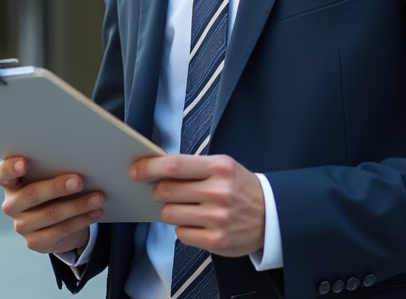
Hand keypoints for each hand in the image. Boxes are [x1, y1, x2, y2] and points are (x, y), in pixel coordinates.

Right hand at [0, 156, 103, 253]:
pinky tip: (95, 212)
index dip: (9, 168)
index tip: (24, 162)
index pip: (0, 174)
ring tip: (98, 197)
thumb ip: (53, 167)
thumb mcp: (49, 176)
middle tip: (79, 180)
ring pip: (50, 214)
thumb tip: (79, 158)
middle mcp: (11, 204)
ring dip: (78, 205)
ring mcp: (21, 225)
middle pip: (31, 194)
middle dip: (56, 187)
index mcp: (10, 182)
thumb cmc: (52, 187)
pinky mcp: (35, 242)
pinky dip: (81, 220)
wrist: (57, 219)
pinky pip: (60, 231)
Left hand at [131, 154, 264, 257]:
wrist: (271, 216)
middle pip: (167, 190)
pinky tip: (197, 223)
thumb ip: (193, 167)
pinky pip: (181, 234)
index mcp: (219, 168)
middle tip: (161, 191)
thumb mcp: (223, 167)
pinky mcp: (217, 240)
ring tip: (185, 208)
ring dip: (170, 211)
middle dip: (157, 191)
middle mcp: (219, 192)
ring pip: (170, 214)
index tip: (135, 171)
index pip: (174, 165)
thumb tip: (156, 170)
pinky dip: (183, 228)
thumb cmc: (241, 188)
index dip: (149, 167)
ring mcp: (218, 218)